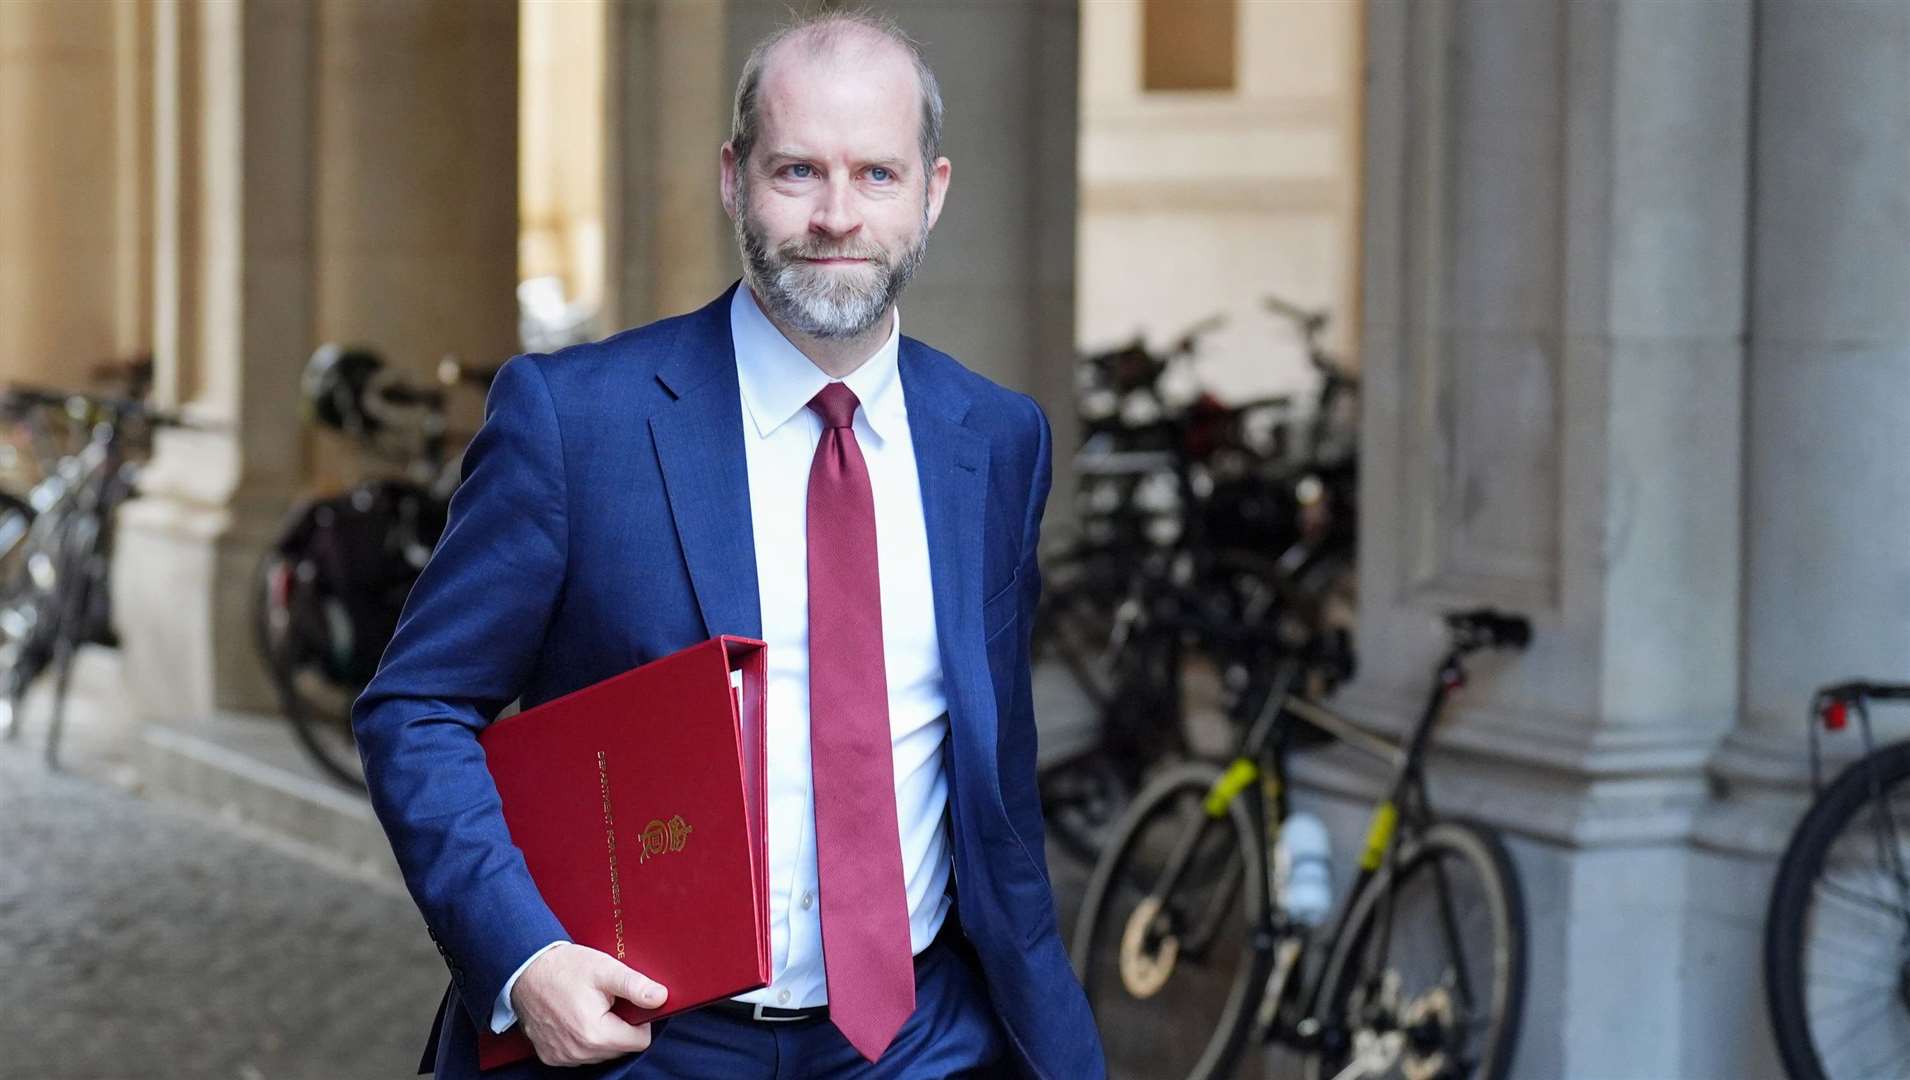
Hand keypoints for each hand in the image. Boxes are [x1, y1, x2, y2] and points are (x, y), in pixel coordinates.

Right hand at [509, 942, 668, 1066]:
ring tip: (591, 1006)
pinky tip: (576, 1016)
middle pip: (620, 1048)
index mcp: (595, 1034)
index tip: (629, 1002)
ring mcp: (563, 1057)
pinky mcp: (551, 1056)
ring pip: (601, 1052)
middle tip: (608, 1000)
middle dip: (621, 1026)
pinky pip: (580, 1054)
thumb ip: (635, 986)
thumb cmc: (563, 967)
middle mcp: (578, 1052)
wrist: (524, 969)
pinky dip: (584, 1039)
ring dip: (603, 1033)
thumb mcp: (605, 969)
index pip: (639, 1041)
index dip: (641, 1020)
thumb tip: (661, 998)